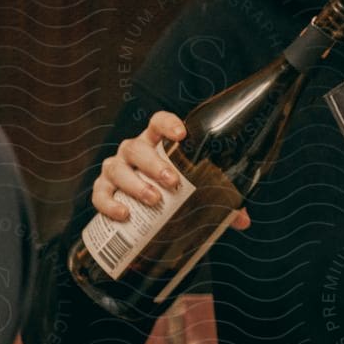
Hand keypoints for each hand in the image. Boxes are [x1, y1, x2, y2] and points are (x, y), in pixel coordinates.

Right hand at [91, 110, 247, 229]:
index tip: (182, 134)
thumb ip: (218, 204)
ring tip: (153, 200)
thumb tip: (243, 220)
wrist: (139, 214)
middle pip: (136, 148)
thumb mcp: (194, 195)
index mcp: (156, 144)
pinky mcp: (102, 190)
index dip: (168, 124)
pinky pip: (99, 194)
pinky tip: (124, 215)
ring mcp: (115, 169)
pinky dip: (109, 204)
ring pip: (117, 168)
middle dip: (153, 164)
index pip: (158, 123)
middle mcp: (132, 152)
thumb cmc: (171, 195)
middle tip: (172, 182)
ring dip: (134, 184)